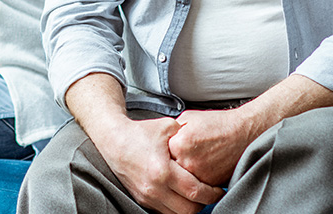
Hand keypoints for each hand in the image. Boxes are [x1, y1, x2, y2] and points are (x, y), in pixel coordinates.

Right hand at [91, 115, 223, 213]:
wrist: (114, 140)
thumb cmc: (140, 133)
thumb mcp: (168, 127)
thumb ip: (188, 135)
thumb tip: (206, 142)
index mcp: (163, 171)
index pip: (195, 191)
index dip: (212, 193)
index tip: (218, 189)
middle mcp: (154, 188)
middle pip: (189, 209)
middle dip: (204, 203)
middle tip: (211, 194)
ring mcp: (147, 196)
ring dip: (190, 208)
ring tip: (197, 196)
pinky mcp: (142, 199)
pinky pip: (165, 212)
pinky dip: (176, 208)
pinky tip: (181, 196)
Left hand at [168, 109, 255, 185]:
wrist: (244, 133)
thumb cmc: (218, 124)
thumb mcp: (188, 118)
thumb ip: (172, 131)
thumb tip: (161, 140)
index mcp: (178, 144)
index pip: (160, 154)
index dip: (164, 152)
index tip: (168, 150)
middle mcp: (187, 162)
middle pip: (170, 170)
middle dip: (172, 164)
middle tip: (181, 157)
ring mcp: (200, 176)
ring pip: (182, 180)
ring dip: (184, 174)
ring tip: (195, 161)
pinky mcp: (212, 184)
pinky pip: (197, 185)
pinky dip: (198, 179)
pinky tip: (203, 167)